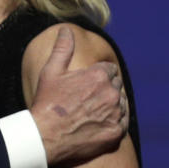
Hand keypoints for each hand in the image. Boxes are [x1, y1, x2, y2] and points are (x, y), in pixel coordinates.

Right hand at [30, 26, 127, 164]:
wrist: (45, 137)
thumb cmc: (46, 103)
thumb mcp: (51, 72)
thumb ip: (63, 49)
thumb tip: (66, 30)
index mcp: (98, 75)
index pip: (110, 69)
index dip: (98, 75)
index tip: (87, 84)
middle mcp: (111, 93)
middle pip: (116, 85)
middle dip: (105, 88)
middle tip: (87, 99)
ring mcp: (115, 114)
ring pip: (121, 104)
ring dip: (111, 105)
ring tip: (91, 112)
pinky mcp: (116, 132)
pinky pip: (123, 123)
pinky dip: (114, 122)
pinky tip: (99, 124)